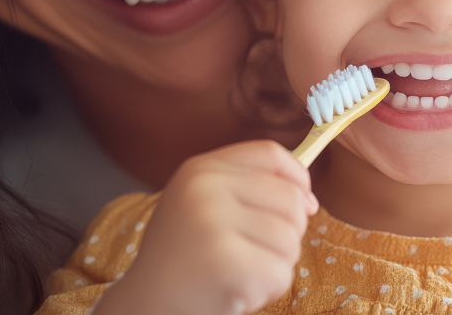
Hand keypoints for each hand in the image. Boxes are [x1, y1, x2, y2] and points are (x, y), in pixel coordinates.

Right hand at [96, 140, 317, 314]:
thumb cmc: (185, 261)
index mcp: (200, 169)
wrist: (143, 309)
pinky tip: (236, 294)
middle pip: (290, 198)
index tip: (305, 203)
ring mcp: (212, 224)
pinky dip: (267, 291)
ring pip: (289, 238)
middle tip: (251, 255)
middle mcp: (204, 188)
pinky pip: (280, 273)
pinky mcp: (225, 263)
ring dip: (276, 265)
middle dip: (287, 233)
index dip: (298, 177)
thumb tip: (308, 200)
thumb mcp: (206, 207)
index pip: (270, 153)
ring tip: (239, 274)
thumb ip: (253, 191)